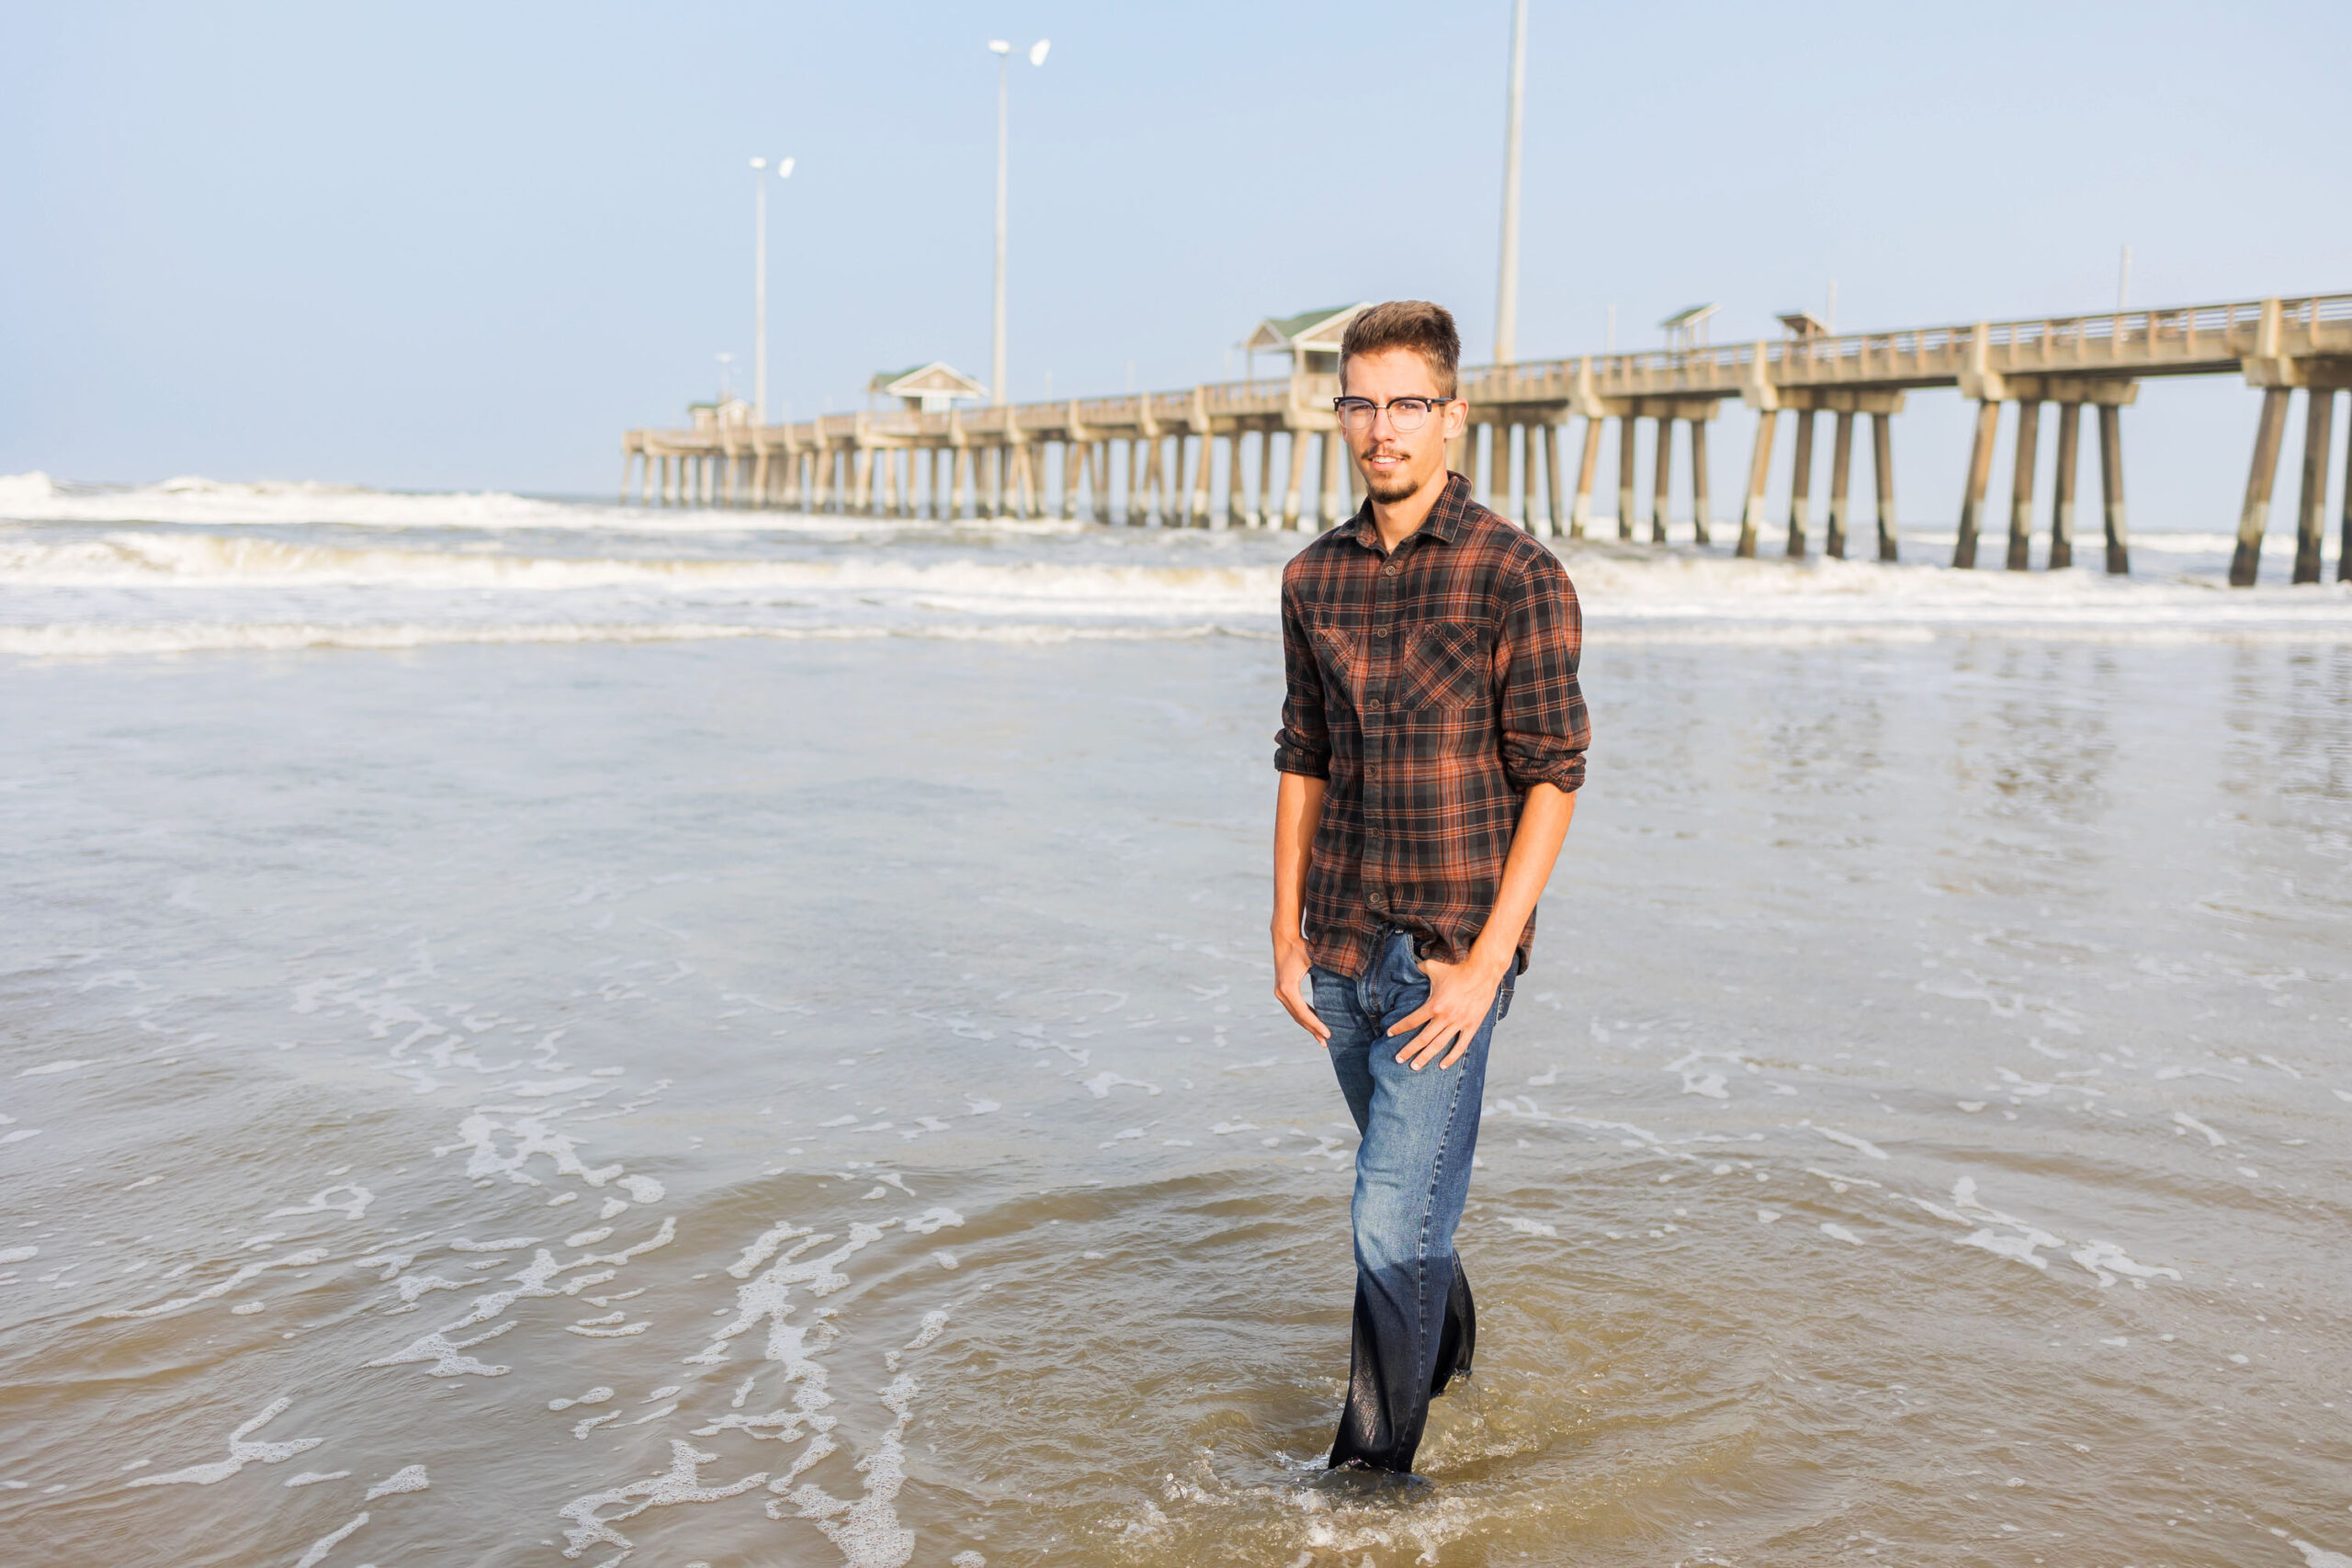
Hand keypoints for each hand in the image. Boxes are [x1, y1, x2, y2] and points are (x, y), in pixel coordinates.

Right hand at [1272, 929, 1328, 1043]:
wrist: (1284, 938)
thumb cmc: (1300, 947)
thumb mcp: (1314, 959)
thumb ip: (1326, 970)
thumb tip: (1348, 977)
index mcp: (1288, 988)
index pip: (1304, 1012)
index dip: (1316, 1025)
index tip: (1328, 1034)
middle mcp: (1281, 993)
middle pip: (1299, 1017)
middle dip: (1313, 1030)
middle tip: (1326, 1042)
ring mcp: (1280, 993)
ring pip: (1295, 1015)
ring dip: (1308, 1026)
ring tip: (1321, 1038)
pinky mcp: (1282, 990)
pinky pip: (1294, 1008)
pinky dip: (1304, 1016)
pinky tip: (1314, 1023)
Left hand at [1387, 951, 1505, 1070]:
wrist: (1483, 973)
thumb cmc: (1457, 970)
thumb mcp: (1434, 967)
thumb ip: (1419, 969)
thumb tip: (1408, 967)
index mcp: (1434, 1005)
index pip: (1412, 1021)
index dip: (1399, 1028)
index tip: (1389, 1034)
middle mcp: (1445, 1017)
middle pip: (1423, 1039)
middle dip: (1409, 1050)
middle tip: (1398, 1059)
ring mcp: (1459, 1023)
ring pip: (1439, 1045)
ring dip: (1426, 1057)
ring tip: (1414, 1067)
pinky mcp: (1472, 1026)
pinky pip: (1461, 1045)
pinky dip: (1451, 1057)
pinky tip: (1442, 1065)